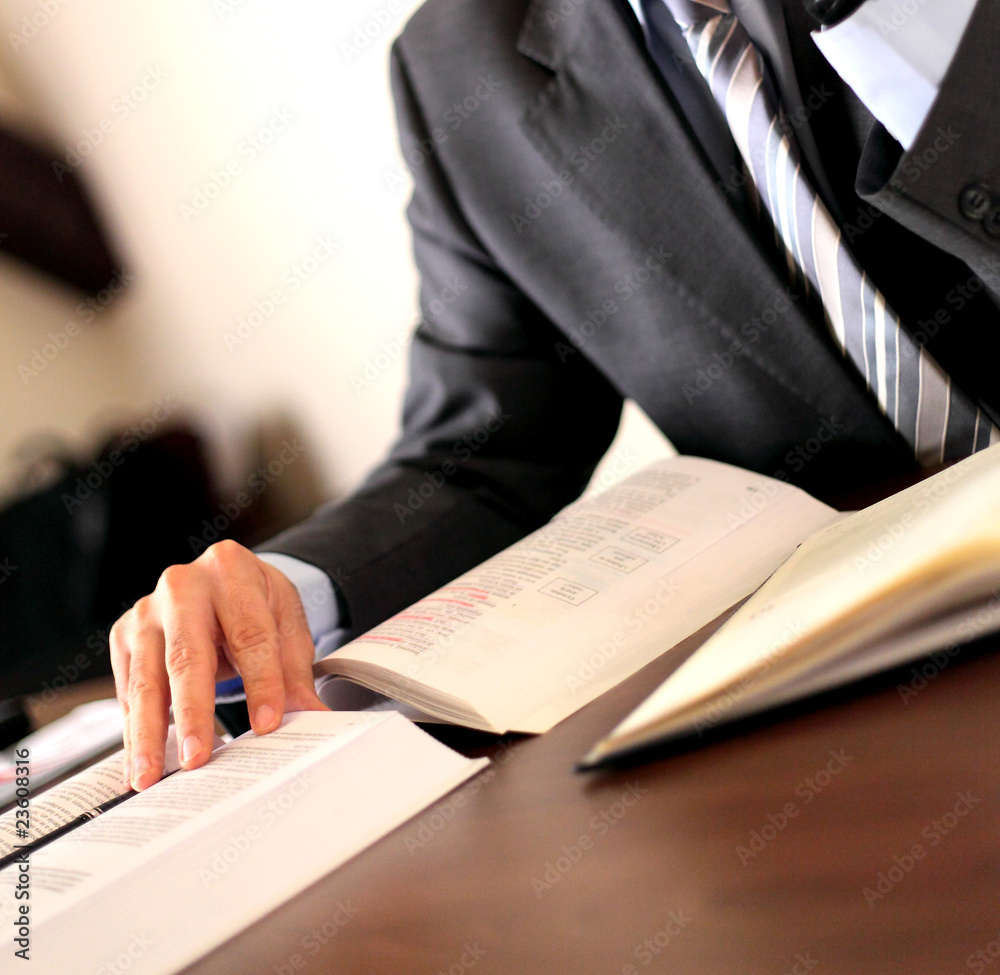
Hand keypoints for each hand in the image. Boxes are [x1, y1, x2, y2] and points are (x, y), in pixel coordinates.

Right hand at [110, 540, 326, 790]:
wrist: (221, 581)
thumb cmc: (255, 604)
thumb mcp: (286, 623)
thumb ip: (296, 671)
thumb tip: (314, 717)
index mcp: (231, 570)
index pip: (250, 634)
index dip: (262, 682)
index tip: (267, 725)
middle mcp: (182, 586)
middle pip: (187, 657)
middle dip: (193, 713)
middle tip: (197, 760)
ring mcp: (146, 611)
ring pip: (146, 679)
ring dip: (148, 734)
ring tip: (152, 776)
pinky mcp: (124, 636)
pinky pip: (128, 690)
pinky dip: (134, 731)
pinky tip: (141, 762)